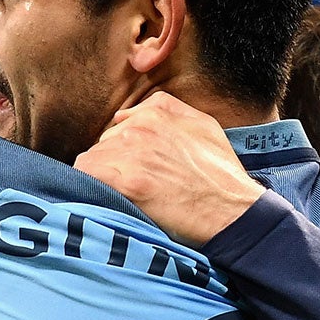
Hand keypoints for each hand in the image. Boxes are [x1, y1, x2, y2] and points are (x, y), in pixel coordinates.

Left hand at [74, 91, 264, 246]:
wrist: (233, 211)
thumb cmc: (221, 174)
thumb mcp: (203, 125)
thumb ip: (166, 109)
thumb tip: (125, 115)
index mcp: (155, 113)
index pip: (116, 130)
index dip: (122, 154)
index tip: (135, 172)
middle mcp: (139, 129)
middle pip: (102, 146)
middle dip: (112, 165)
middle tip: (133, 188)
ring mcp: (131, 155)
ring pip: (91, 161)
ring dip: (102, 180)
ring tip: (127, 198)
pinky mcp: (127, 183)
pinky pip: (86, 177)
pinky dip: (90, 187)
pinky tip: (107, 199)